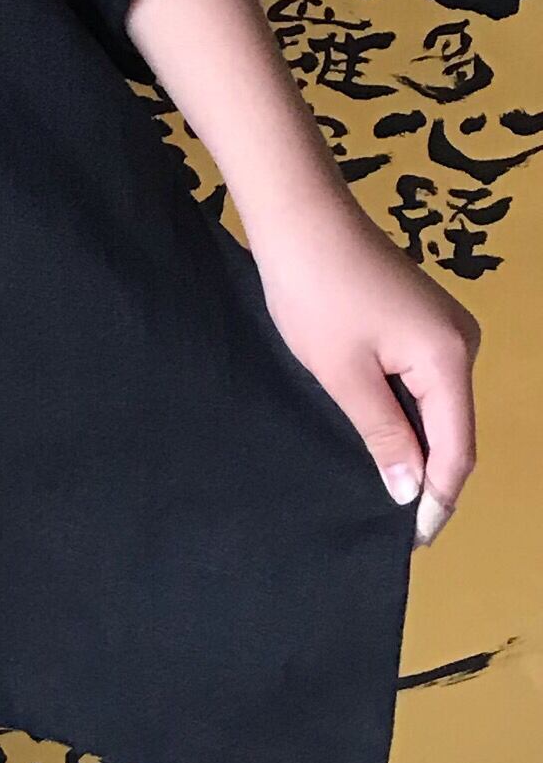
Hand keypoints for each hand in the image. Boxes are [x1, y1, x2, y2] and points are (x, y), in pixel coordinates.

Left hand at [245, 190, 480, 547]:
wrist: (302, 222)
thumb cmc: (316, 294)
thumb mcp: (344, 376)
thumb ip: (382, 434)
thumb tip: (410, 491)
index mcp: (448, 359)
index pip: (456, 449)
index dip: (437, 499)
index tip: (412, 540)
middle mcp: (460, 345)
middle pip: (452, 430)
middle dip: (428, 479)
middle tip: (393, 527)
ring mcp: (442, 332)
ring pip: (436, 409)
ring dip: (414, 449)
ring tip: (382, 493)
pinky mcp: (419, 324)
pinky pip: (420, 385)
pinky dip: (404, 417)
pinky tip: (378, 441)